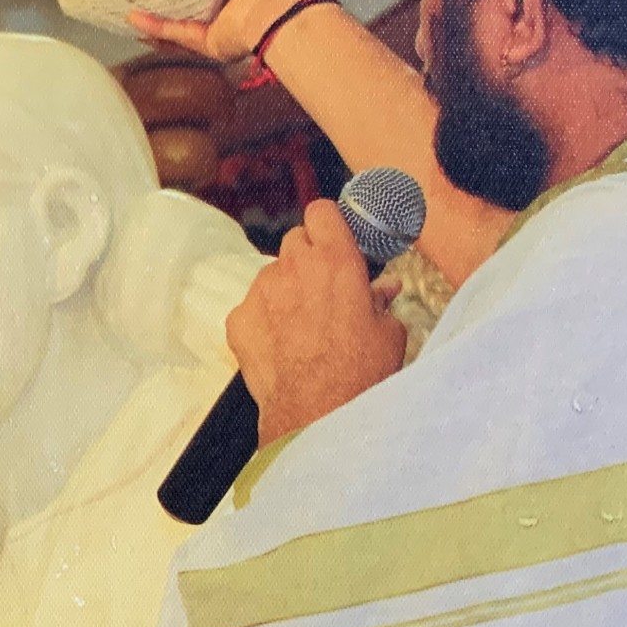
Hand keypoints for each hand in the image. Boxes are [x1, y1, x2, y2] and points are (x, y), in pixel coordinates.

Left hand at [226, 199, 406, 444]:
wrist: (316, 415)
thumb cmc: (360, 374)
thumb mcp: (388, 332)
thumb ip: (381, 300)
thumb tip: (384, 289)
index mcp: (336, 260)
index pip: (321, 212)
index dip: (328, 225)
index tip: (335, 240)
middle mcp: (293, 267)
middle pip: (294, 241)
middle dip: (308, 258)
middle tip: (323, 288)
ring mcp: (260, 292)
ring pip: (270, 275)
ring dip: (285, 290)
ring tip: (303, 326)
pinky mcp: (238, 319)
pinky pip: (250, 307)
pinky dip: (262, 319)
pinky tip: (280, 345)